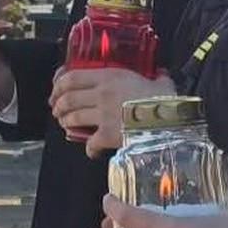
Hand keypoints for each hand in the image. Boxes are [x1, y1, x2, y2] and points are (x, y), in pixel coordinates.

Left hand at [47, 67, 174, 152]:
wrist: (170, 122)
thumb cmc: (166, 101)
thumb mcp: (160, 82)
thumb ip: (156, 78)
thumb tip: (162, 76)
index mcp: (110, 77)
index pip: (72, 77)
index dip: (59, 85)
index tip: (56, 90)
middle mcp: (101, 94)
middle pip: (68, 98)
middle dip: (58, 105)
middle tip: (57, 110)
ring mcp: (103, 115)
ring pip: (73, 118)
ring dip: (66, 123)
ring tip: (66, 126)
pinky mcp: (107, 135)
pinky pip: (90, 142)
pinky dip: (89, 149)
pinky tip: (92, 151)